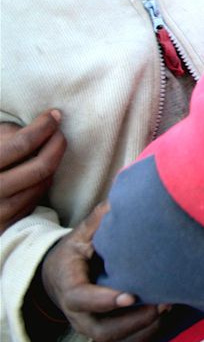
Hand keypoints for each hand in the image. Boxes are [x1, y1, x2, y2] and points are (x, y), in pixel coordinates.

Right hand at [1, 110, 66, 231]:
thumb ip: (8, 133)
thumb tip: (45, 123)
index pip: (21, 144)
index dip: (42, 127)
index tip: (54, 115)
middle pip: (40, 167)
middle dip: (57, 145)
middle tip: (60, 133)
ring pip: (42, 184)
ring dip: (51, 166)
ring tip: (48, 152)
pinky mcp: (7, 226)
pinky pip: (36, 200)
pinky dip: (41, 184)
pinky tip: (38, 175)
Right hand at [38, 202, 162, 341]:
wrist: (61, 276)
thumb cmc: (78, 251)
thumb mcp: (83, 234)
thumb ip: (100, 220)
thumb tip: (121, 194)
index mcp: (69, 286)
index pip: (82, 299)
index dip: (105, 300)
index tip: (131, 295)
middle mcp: (77, 314)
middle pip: (102, 330)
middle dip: (134, 320)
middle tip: (162, 303)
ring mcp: (90, 328)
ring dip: (144, 330)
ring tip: (167, 309)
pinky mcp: (105, 336)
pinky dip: (144, 340)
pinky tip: (162, 321)